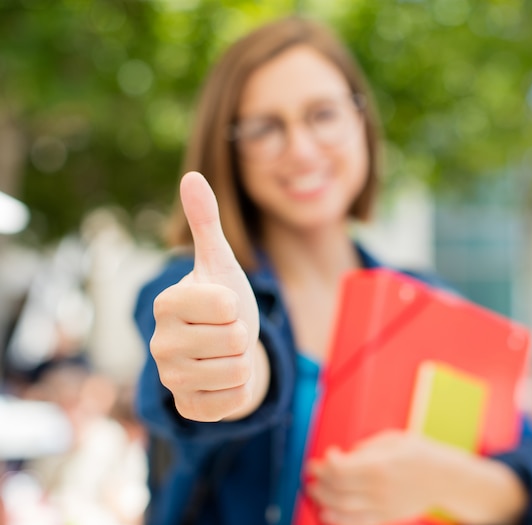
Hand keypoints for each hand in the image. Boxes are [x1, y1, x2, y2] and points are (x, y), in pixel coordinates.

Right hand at [150, 171, 265, 421]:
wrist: (223, 346)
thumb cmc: (222, 300)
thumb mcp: (220, 262)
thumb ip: (206, 222)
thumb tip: (192, 176)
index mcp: (166, 304)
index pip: (226, 305)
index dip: (236, 304)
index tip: (223, 305)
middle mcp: (159, 343)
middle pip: (236, 340)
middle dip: (242, 334)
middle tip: (227, 331)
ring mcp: (171, 380)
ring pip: (238, 371)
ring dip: (243, 360)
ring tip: (226, 352)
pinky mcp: (188, 409)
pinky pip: (233, 402)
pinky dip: (240, 389)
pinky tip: (223, 377)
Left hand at [306, 430, 444, 524]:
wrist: (447, 479)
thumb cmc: (421, 454)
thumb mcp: (394, 439)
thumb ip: (368, 446)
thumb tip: (348, 454)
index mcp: (380, 465)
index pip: (342, 467)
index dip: (326, 462)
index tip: (325, 454)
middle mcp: (379, 488)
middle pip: (338, 487)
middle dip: (320, 479)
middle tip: (311, 471)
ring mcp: (382, 505)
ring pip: (344, 507)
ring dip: (323, 499)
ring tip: (313, 489)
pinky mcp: (387, 515)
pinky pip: (358, 522)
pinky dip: (339, 520)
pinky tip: (326, 513)